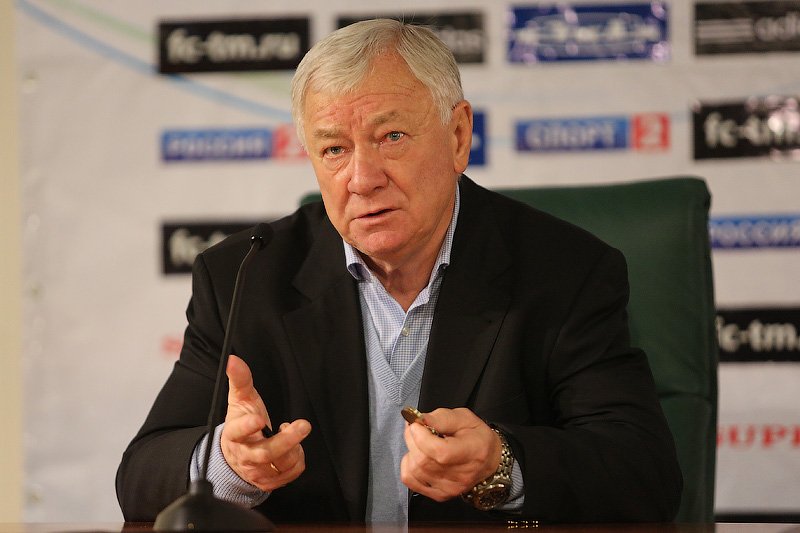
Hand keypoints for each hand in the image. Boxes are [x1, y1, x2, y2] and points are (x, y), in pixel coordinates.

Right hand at [220, 354, 310, 490]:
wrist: (236, 455)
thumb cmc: (241, 422)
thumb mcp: (240, 399)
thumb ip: (240, 379)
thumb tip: (233, 359)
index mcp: (233, 435)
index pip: (237, 432)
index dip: (247, 427)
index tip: (259, 419)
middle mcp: (244, 456)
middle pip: (265, 453)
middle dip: (286, 440)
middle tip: (303, 425)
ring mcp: (257, 472)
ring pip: (281, 464)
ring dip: (294, 447)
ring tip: (294, 430)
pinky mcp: (270, 481)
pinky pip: (291, 472)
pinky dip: (298, 459)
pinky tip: (293, 447)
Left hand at [400, 407, 500, 501]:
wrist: (489, 460)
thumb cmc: (477, 438)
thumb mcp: (464, 418)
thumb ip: (442, 418)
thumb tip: (420, 420)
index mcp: (472, 453)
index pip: (439, 452)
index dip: (421, 437)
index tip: (417, 424)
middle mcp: (461, 476)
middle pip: (423, 461)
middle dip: (412, 439)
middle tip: (415, 427)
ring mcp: (449, 488)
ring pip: (414, 470)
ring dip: (410, 450)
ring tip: (420, 441)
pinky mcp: (439, 494)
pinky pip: (411, 480)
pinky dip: (408, 465)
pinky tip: (418, 456)